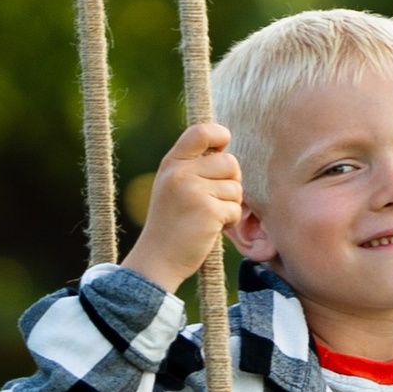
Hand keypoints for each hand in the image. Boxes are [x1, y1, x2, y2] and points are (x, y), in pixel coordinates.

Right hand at [121, 120, 243, 293]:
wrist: (156, 259)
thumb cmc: (170, 223)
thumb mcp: (173, 186)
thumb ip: (193, 166)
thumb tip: (226, 147)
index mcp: (171, 163)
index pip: (201, 131)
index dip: (220, 135)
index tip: (222, 148)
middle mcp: (180, 173)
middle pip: (230, 162)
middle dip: (231, 183)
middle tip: (214, 200)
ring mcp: (193, 191)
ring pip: (236, 188)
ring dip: (230, 205)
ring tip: (208, 217)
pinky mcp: (207, 211)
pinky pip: (236, 209)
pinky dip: (230, 221)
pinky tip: (211, 229)